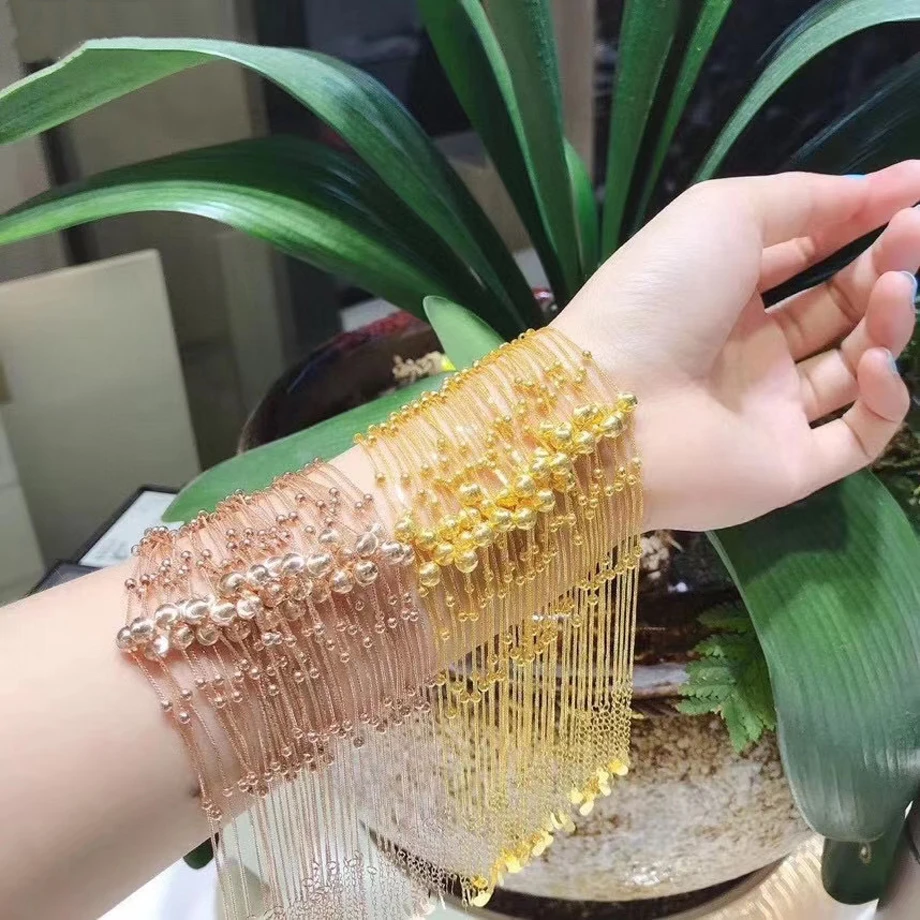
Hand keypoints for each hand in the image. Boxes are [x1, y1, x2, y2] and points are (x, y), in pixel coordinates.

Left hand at [554, 163, 919, 531]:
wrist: (610, 403)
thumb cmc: (660, 296)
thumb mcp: (724, 214)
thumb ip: (804, 199)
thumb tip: (883, 185)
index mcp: (721, 292)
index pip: (804, 253)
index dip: (858, 220)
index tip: (917, 188)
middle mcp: (745, 352)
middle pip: (837, 307)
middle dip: (885, 265)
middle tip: (918, 232)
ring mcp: (766, 412)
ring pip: (855, 366)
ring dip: (890, 323)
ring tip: (900, 286)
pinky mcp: (785, 467)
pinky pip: (856, 438)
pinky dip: (885, 400)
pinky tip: (877, 362)